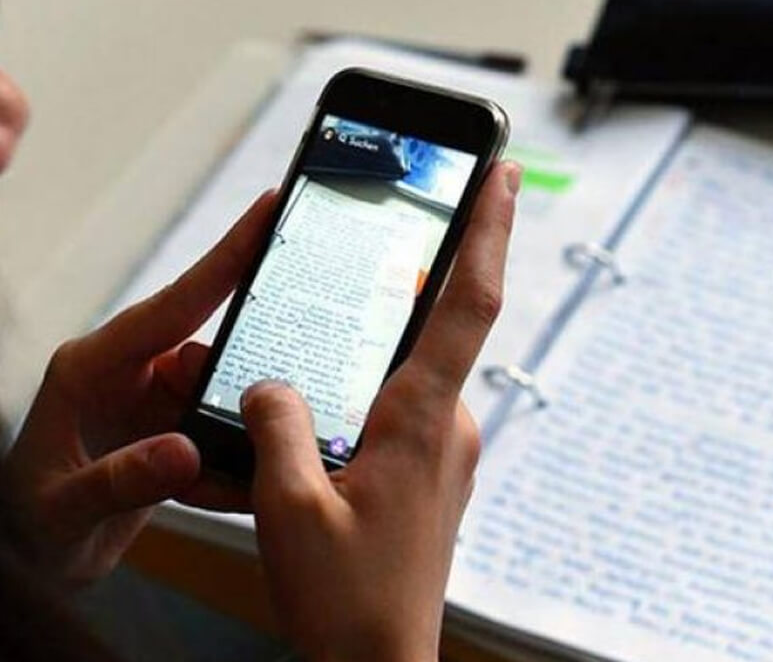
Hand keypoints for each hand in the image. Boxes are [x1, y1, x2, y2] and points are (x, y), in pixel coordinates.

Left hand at [5, 192, 274, 586]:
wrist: (18, 565)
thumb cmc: (21, 526)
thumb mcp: (60, 509)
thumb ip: (119, 479)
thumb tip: (185, 452)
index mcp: (91, 365)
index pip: (173, 303)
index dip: (226, 255)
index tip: (270, 207)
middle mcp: (124, 373)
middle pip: (207, 350)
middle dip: (240, 378)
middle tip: (268, 408)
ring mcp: (148, 403)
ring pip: (220, 393)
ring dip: (234, 430)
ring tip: (226, 474)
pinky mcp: (167, 434)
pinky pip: (217, 433)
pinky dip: (229, 464)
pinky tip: (224, 490)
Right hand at [242, 161, 518, 661]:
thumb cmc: (343, 600)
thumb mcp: (285, 506)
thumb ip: (275, 424)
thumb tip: (271, 380)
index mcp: (420, 421)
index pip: (469, 303)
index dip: (487, 230)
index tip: (500, 173)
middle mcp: (446, 428)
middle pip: (438, 326)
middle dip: (418, 273)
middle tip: (394, 222)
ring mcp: (443, 453)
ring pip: (413, 371)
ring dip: (381, 342)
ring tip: (331, 326)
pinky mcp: (429, 475)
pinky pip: (403, 407)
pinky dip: (372, 386)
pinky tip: (327, 403)